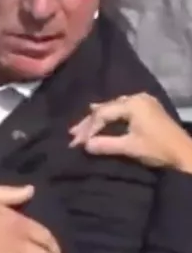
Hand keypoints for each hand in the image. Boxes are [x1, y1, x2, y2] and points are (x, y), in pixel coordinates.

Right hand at [69, 92, 191, 172]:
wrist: (186, 154)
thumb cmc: (158, 150)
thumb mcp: (130, 148)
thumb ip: (105, 144)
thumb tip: (84, 145)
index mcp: (133, 104)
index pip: (102, 114)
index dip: (87, 129)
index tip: (75, 142)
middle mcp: (137, 98)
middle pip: (106, 109)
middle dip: (89, 123)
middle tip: (72, 134)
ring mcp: (144, 101)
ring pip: (113, 108)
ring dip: (98, 120)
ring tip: (81, 127)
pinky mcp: (148, 108)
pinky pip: (122, 108)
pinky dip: (110, 116)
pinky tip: (101, 119)